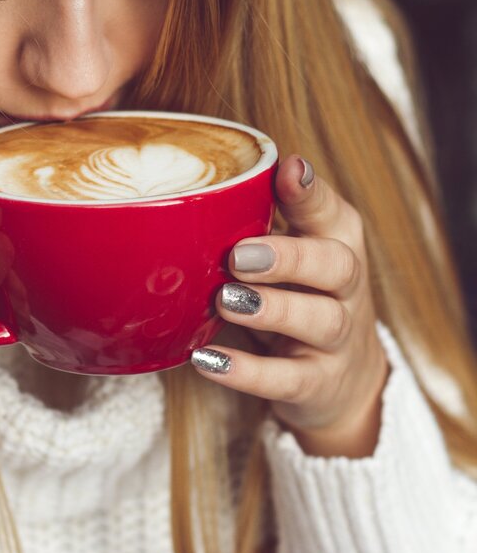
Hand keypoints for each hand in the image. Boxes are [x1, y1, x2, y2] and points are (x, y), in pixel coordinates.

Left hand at [191, 155, 389, 457]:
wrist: (347, 380)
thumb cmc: (304, 294)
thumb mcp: (294, 252)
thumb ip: (261, 219)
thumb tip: (204, 189)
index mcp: (339, 244)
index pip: (333, 213)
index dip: (312, 192)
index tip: (289, 168)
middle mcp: (348, 289)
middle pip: (336, 266)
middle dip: (289, 257)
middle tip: (239, 255)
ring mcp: (338, 339)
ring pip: (320, 320)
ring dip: (271, 309)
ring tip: (226, 300)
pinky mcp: (318, 384)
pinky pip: (287, 379)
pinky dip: (248, 371)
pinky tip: (207, 358)